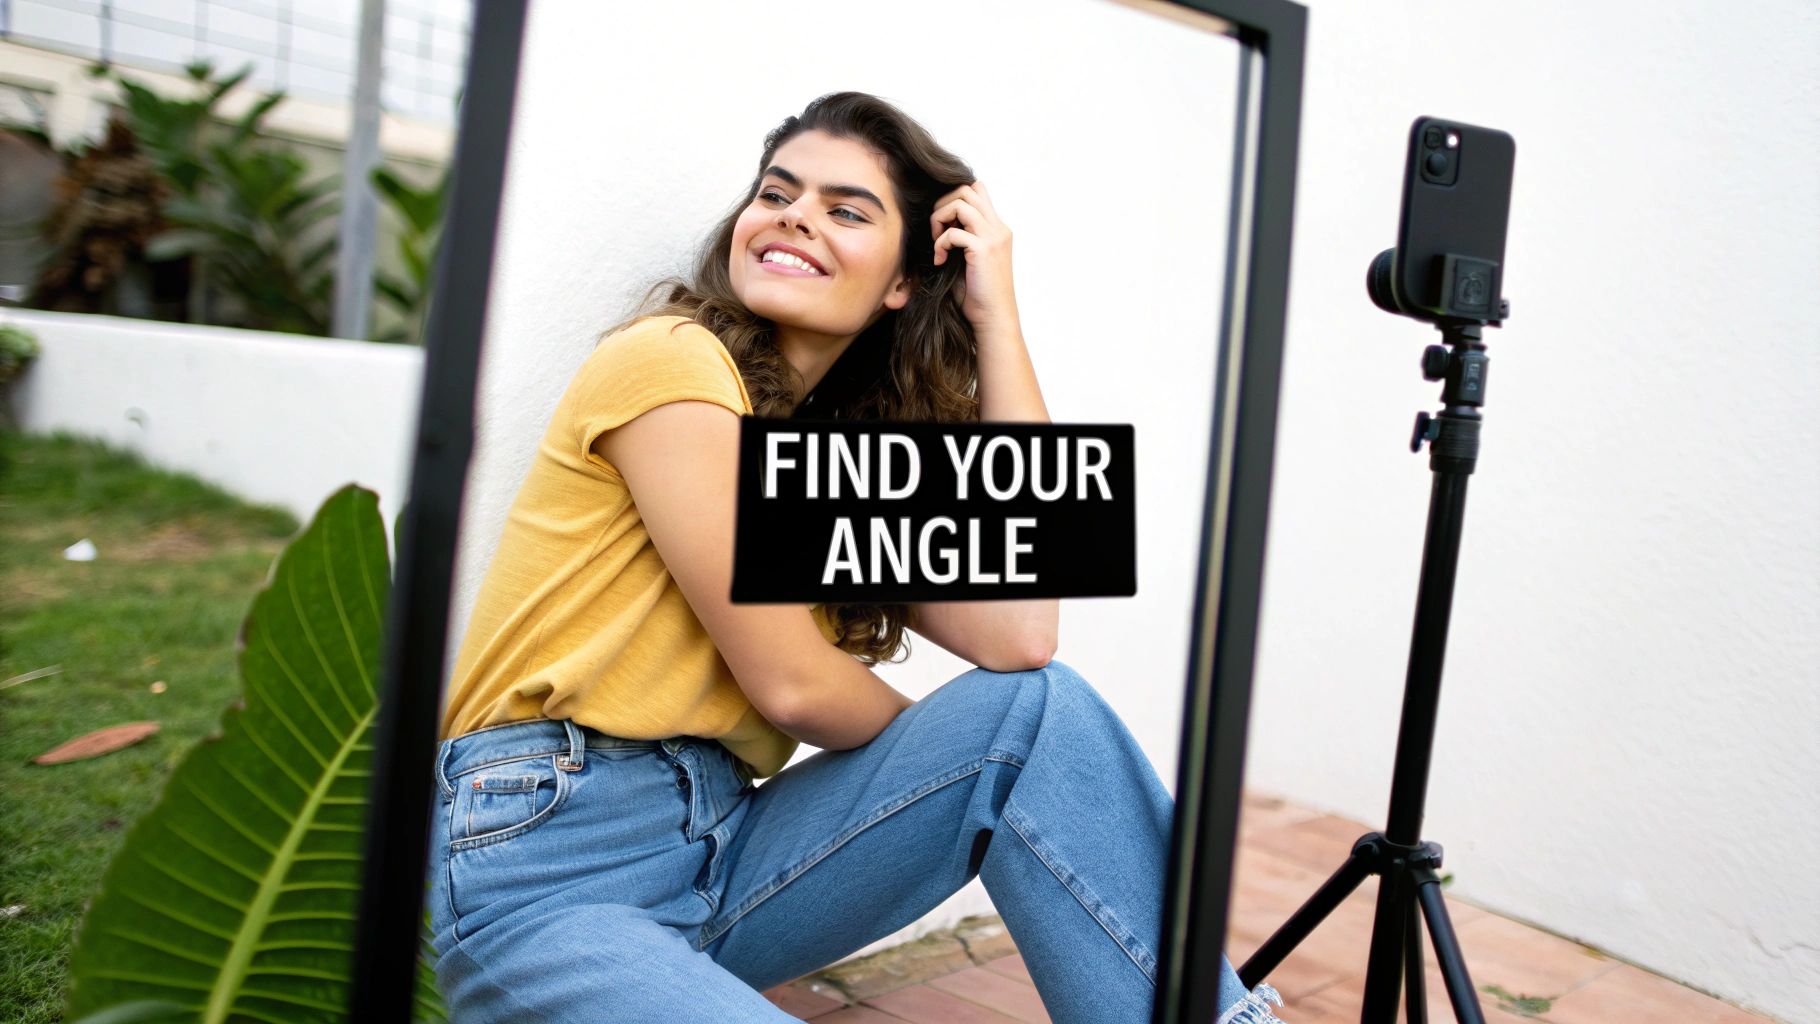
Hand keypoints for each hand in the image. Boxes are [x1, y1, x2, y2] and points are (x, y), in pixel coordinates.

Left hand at [931, 180, 1018, 335]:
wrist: (993, 319)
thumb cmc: (978, 296)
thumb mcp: (968, 260)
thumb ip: (960, 238)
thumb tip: (937, 224)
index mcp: (997, 229)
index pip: (977, 189)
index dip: (953, 198)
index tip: (943, 224)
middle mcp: (998, 228)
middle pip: (967, 189)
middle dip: (943, 205)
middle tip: (936, 232)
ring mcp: (993, 237)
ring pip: (960, 202)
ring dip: (940, 219)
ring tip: (937, 242)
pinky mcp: (983, 249)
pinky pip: (953, 232)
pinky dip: (940, 244)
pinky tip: (940, 261)